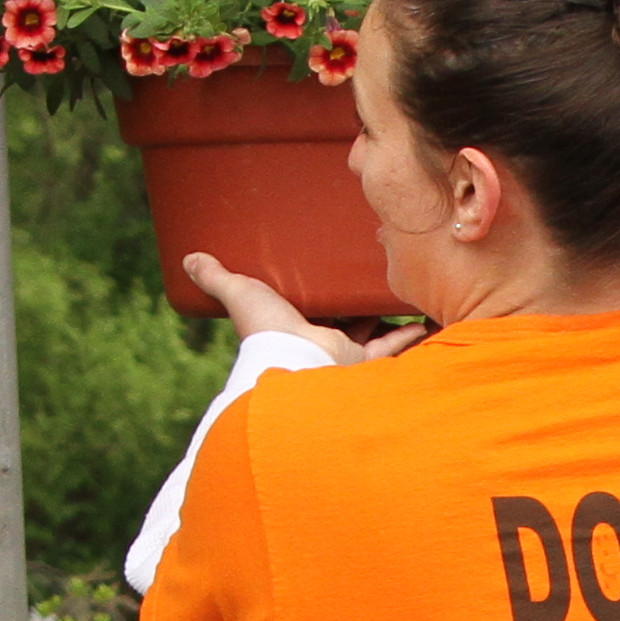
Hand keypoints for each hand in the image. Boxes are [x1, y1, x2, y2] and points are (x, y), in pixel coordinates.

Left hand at [178, 250, 401, 359]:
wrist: (293, 361)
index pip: (315, 309)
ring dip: (393, 317)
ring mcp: (346, 356)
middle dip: (364, 304)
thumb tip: (188, 258)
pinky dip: (414, 332)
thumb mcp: (240, 294)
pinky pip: (395, 346)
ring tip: (412, 292)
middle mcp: (323, 344)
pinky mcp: (365, 361)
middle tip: (379, 274)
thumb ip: (216, 278)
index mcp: (295, 328)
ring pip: (377, 334)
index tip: (338, 271)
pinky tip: (431, 316)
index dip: (326, 293)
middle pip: (348, 321)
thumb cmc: (266, 331)